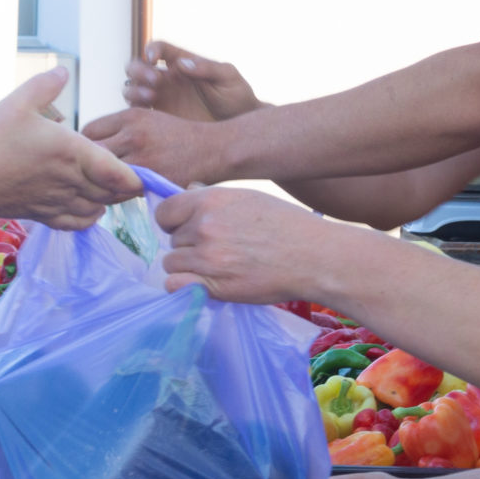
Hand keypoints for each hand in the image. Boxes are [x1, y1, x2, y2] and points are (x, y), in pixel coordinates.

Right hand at [0, 70, 140, 229]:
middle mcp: (71, 180)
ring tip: (113, 188)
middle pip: (113, 194)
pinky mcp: (43, 215)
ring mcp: (58, 201)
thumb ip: (45, 85)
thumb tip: (63, 70)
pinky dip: (90, 216)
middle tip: (134, 176)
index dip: (136, 178)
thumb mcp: (17, 102)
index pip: (118, 173)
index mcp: (72, 152)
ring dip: (109, 201)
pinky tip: (90, 206)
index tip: (145, 173)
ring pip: (98, 209)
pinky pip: (78, 222)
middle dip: (127, 187)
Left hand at [80, 106, 236, 185]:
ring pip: (101, 174)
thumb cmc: (178, 135)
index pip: (88, 131)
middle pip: (89, 153)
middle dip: (87, 164)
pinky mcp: (151, 180)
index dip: (85, 144)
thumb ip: (120, 129)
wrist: (213, 149)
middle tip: (89, 173)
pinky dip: (115, 193)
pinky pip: (119, 191)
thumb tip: (88, 145)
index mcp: (130, 115)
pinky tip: (119, 193)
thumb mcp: (148, 118)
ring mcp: (142, 158)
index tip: (89, 154)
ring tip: (101, 185)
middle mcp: (133, 134)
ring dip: (98, 182)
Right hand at [124, 41, 262, 120]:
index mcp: (182, 63)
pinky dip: (133, 112)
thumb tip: (182, 63)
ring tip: (151, 97)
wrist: (240, 127)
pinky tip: (147, 116)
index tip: (153, 58)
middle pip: (137, 66)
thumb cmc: (238, 97)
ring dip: (134, 90)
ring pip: (131, 89)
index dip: (151, 49)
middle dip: (138, 70)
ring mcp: (162, 100)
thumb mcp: (228, 77)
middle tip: (155, 81)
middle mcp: (168, 80)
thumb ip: (208, 68)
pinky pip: (137, 114)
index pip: (159, 48)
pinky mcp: (160, 121)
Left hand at [154, 184, 355, 304]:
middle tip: (218, 251)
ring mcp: (207, 257)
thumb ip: (213, 198)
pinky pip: (175, 284)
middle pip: (172, 239)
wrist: (313, 257)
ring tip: (218, 267)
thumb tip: (188, 192)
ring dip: (189, 267)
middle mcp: (204, 226)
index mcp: (211, 200)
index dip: (173, 222)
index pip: (165, 211)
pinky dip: (185, 286)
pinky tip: (205, 283)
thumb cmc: (287, 225)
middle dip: (189, 245)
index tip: (187, 229)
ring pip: (173, 263)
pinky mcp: (213, 285)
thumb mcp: (249, 198)